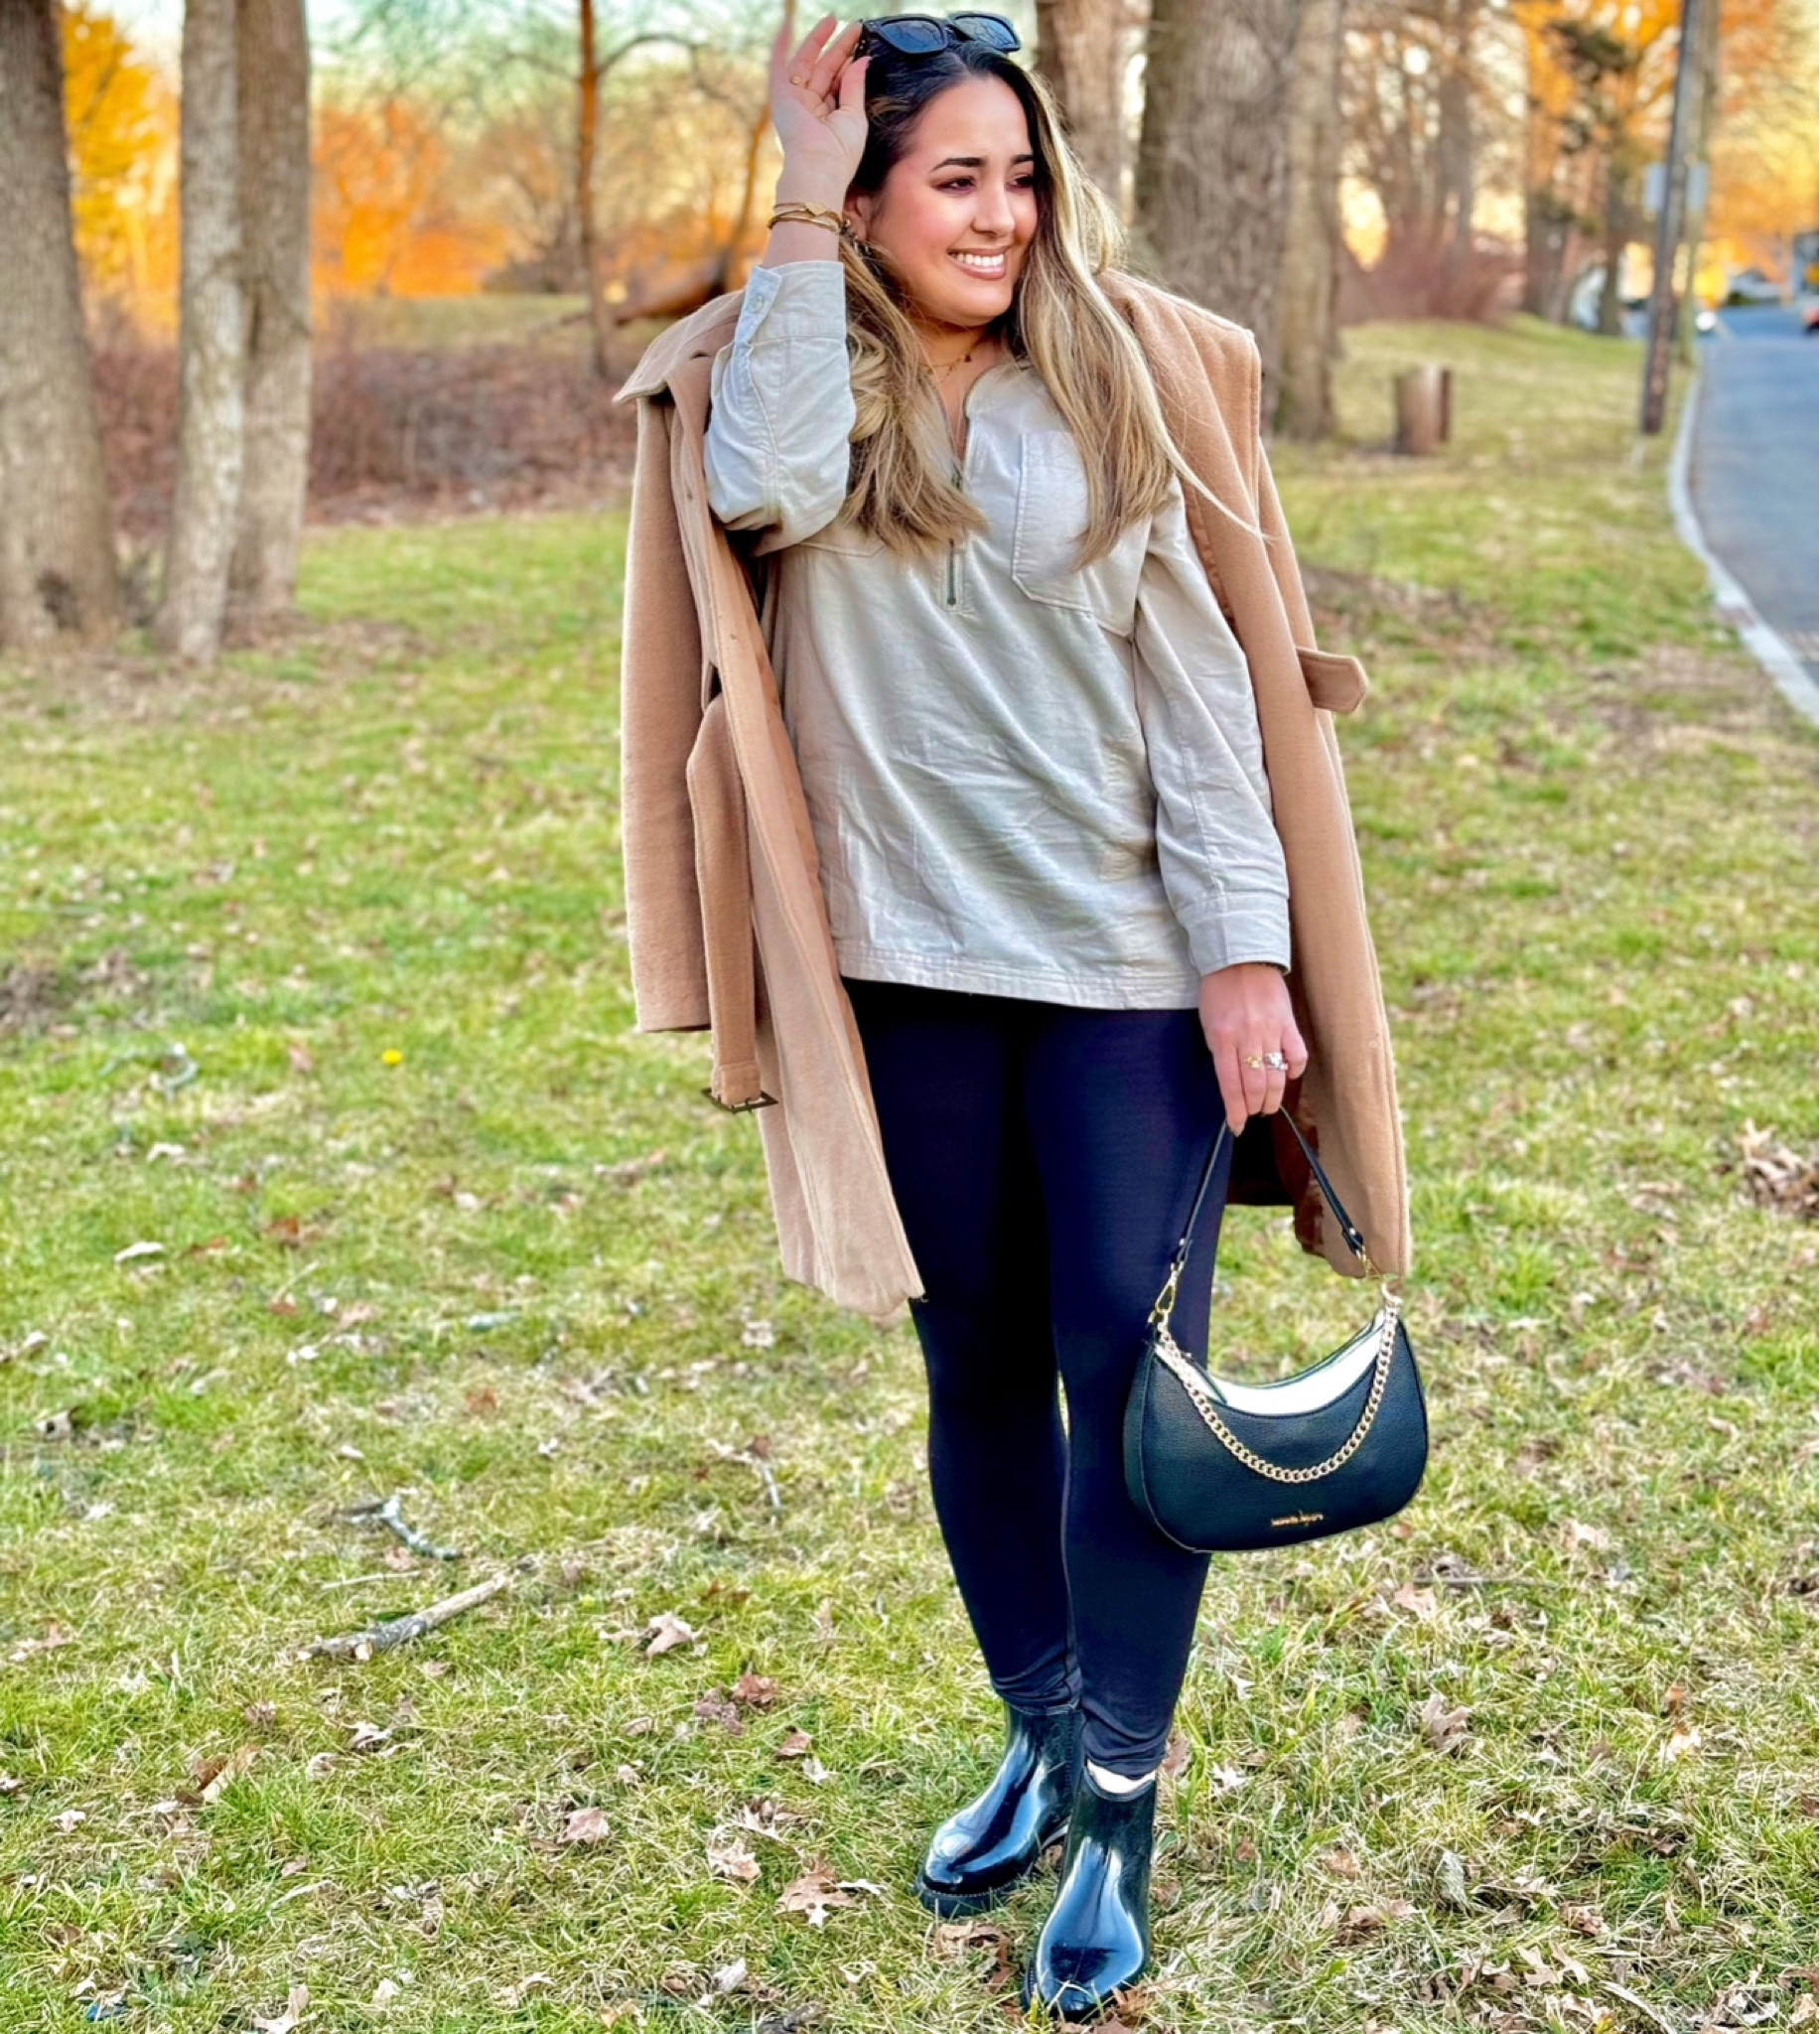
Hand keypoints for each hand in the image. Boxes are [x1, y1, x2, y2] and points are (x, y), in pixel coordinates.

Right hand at [768, 14, 871, 197]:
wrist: (818, 167)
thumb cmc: (840, 152)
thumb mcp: (855, 115)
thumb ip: (856, 86)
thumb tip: (863, 60)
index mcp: (828, 117)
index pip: (839, 82)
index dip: (849, 61)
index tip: (862, 43)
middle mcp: (810, 108)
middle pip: (826, 69)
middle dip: (839, 47)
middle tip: (854, 27)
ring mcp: (795, 102)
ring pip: (807, 64)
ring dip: (818, 41)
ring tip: (833, 20)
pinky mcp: (781, 98)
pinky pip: (779, 66)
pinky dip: (781, 46)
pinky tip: (787, 24)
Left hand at [1198, 963, 1307, 1133]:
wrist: (1240, 958)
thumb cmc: (1219, 992)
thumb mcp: (1208, 1024)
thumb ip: (1221, 1053)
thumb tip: (1232, 1085)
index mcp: (1222, 1039)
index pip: (1230, 1086)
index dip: (1235, 1111)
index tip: (1238, 1125)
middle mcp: (1246, 1037)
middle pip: (1255, 1086)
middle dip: (1254, 1107)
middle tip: (1254, 1113)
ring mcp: (1270, 1030)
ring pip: (1276, 1076)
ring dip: (1273, 1097)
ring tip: (1268, 1104)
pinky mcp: (1288, 1023)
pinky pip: (1297, 1055)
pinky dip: (1294, 1070)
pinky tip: (1288, 1075)